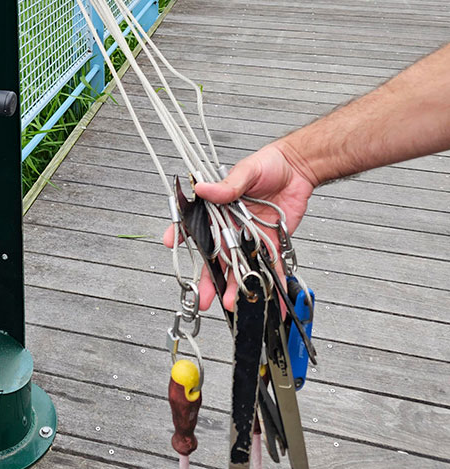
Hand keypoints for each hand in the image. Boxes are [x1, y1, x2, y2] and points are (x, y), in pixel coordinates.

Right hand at [163, 143, 314, 311]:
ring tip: (231, 304)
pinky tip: (267, 299)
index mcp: (219, 207)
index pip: (196, 223)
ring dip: (235, 286)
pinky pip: (269, 266)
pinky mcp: (271, 243)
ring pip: (239, 266)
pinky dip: (270, 283)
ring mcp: (250, 237)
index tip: (171, 243)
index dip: (181, 234)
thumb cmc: (268, 164)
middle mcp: (231, 226)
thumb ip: (228, 185)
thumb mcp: (247, 170)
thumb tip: (203, 189)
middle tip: (201, 296)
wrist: (298, 169)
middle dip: (208, 278)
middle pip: (216, 255)